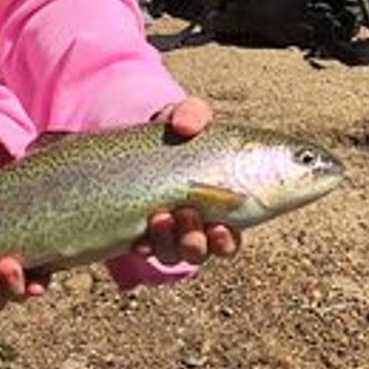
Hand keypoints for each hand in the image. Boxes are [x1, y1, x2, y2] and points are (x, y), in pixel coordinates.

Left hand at [136, 96, 243, 265]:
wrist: (141, 140)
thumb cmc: (177, 132)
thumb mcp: (187, 117)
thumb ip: (193, 113)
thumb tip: (184, 126)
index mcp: (220, 206)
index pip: (230, 237)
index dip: (226, 241)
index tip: (219, 227)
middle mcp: (197, 226)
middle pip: (202, 252)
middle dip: (195, 241)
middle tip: (186, 213)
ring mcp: (168, 233)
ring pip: (174, 254)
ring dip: (169, 241)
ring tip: (160, 216)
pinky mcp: (142, 233)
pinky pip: (145, 251)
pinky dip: (144, 245)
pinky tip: (138, 238)